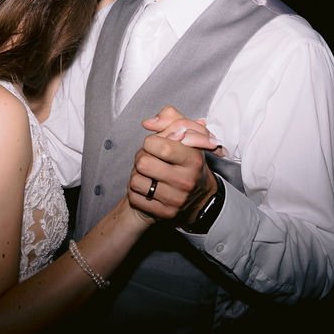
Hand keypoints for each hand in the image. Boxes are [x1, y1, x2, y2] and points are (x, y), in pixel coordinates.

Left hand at [127, 107, 219, 223]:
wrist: (198, 197)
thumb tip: (148, 122)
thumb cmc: (188, 162)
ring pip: (135, 180)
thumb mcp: (187, 136)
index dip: (150, 142)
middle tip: (150, 160)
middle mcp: (186, 181)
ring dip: (138, 175)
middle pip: (143, 162)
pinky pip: (134, 197)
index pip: (159, 145)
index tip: (155, 145)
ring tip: (150, 175)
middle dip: (142, 158)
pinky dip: (136, 192)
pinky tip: (148, 189)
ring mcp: (176, 200)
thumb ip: (170, 119)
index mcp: (194, 159)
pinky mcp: (165, 214)